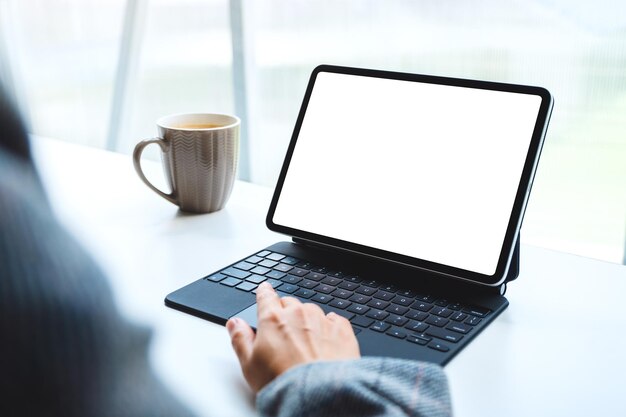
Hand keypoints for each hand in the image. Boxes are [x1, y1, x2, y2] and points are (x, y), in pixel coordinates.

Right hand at [226, 282, 360, 392]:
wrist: (319, 395)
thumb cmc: (284, 383)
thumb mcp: (249, 365)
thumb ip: (241, 339)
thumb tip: (234, 324)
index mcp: (273, 319)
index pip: (266, 296)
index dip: (264, 293)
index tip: (265, 290)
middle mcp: (298, 314)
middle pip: (290, 304)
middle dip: (286, 313)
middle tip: (284, 333)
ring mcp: (322, 320)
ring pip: (312, 311)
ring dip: (308, 321)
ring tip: (307, 345)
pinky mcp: (342, 330)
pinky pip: (335, 320)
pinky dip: (330, 328)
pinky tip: (326, 343)